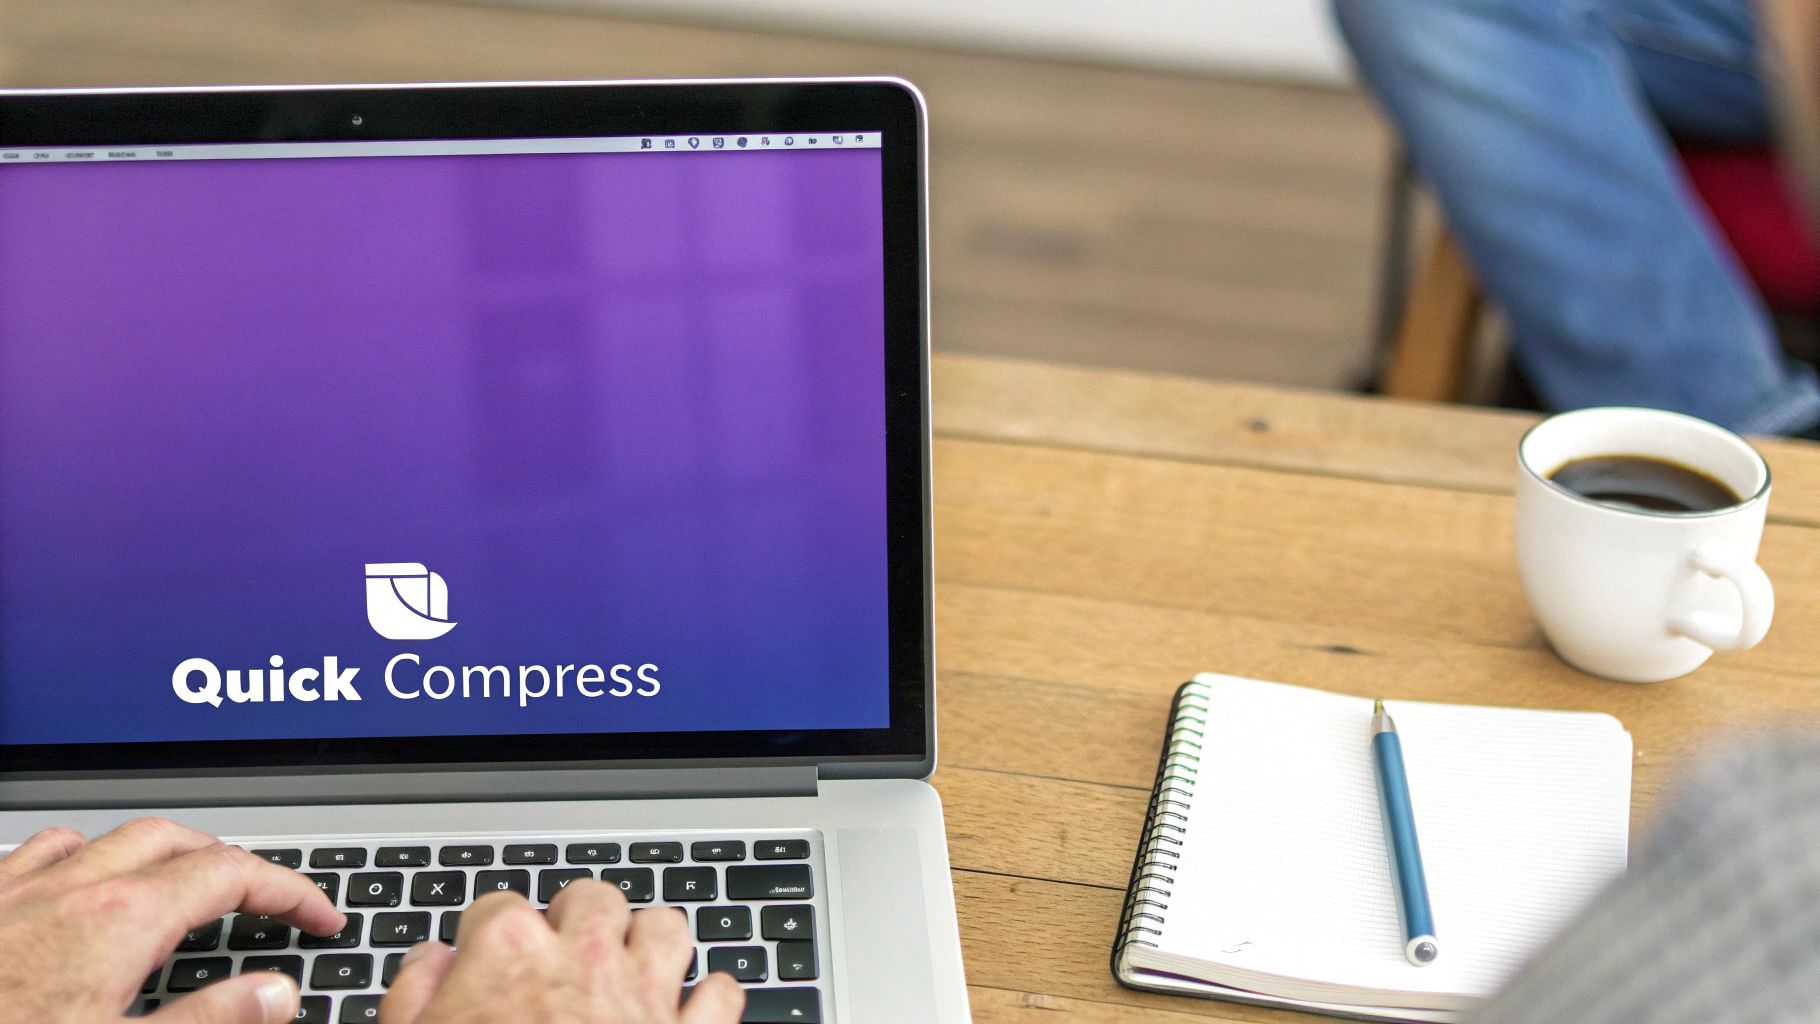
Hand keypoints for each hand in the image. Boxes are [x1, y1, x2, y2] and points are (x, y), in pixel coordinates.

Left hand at [0, 817, 345, 1023]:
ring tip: (183, 883)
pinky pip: (39, 853)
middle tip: (267, 900)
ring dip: (160, 852)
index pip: (233, 875)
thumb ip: (208, 1020)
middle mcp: (70, 889)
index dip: (291, 892)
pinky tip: (78, 884)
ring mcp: (17, 892)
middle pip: (177, 841)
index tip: (319, 919)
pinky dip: (81, 859)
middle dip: (234, 863)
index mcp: (119, 921)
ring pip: (109, 838)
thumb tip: (276, 993)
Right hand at [381, 881, 742, 1023]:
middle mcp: (583, 957)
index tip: (489, 956)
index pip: (498, 908)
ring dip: (652, 944)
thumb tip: (431, 961)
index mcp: (510, 951)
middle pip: (593, 900)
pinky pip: (719, 994)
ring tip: (632, 967)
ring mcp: (643, 993)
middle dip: (580, 920)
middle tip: (567, 952)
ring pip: (666, 928)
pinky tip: (690, 1010)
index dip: (493, 936)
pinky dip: (710, 998)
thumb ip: (416, 993)